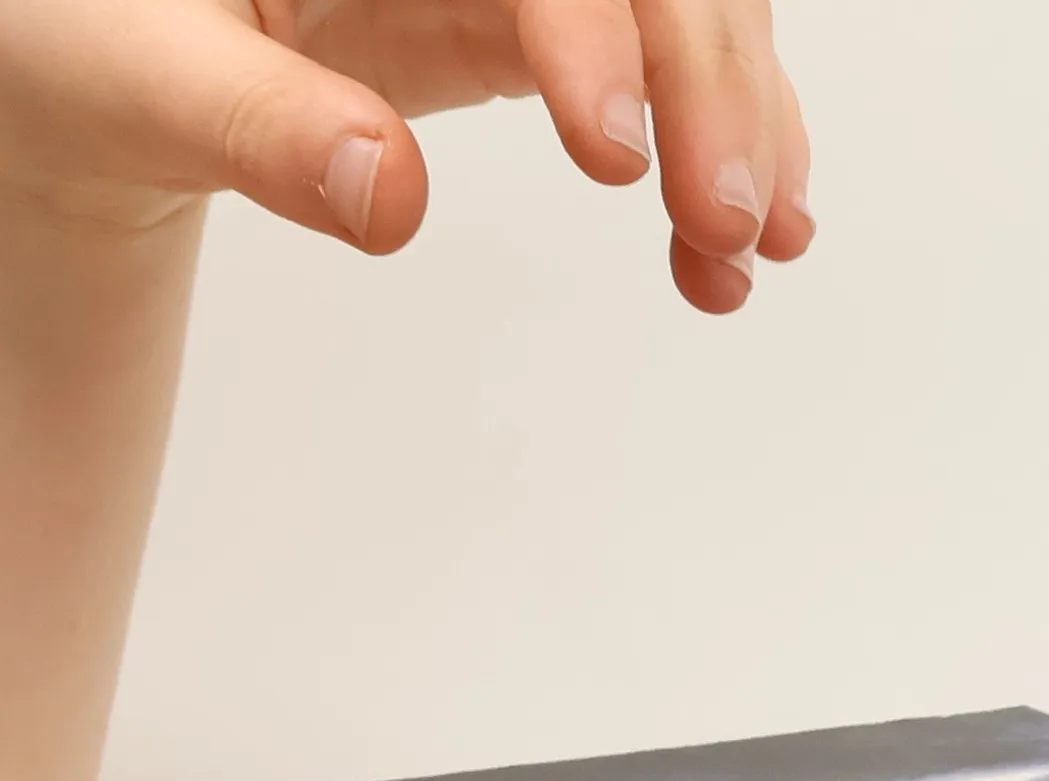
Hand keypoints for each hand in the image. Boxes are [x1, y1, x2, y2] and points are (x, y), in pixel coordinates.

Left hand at [0, 0, 812, 312]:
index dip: (603, 30)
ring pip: (686, 13)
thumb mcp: (125, 70)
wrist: (100, 58)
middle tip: (727, 227)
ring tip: (740, 259)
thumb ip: (250, 124)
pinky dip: (713, 155)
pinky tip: (727, 248)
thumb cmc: (79, 32)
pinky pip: (659, 74)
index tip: (617, 161)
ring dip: (739, 133)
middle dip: (711, 85)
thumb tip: (387, 199)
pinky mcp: (536, 26)